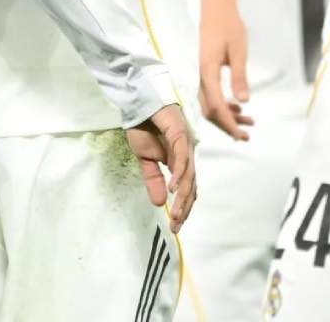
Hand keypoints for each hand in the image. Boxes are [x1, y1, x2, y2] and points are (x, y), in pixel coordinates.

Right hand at [126, 104, 195, 231]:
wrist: (139, 104)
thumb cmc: (144, 128)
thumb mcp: (145, 160)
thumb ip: (154, 180)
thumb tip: (159, 203)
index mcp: (179, 162)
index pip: (186, 190)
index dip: (182, 208)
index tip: (174, 226)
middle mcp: (186, 155)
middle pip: (191, 187)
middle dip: (184, 208)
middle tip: (176, 226)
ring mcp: (186, 145)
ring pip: (189, 176)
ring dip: (183, 196)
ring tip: (176, 214)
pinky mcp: (181, 135)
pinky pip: (182, 158)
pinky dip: (179, 174)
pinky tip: (174, 189)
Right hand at [199, 0, 254, 141]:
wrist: (215, 6)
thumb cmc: (229, 25)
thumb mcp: (239, 51)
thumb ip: (239, 76)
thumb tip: (244, 101)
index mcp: (207, 71)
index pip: (216, 106)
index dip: (228, 123)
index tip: (242, 135)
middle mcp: (200, 76)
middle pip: (209, 110)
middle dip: (227, 126)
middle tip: (246, 136)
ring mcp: (200, 74)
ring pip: (210, 104)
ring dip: (226, 116)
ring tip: (248, 123)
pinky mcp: (204, 71)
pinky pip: (211, 94)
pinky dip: (223, 104)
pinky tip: (238, 106)